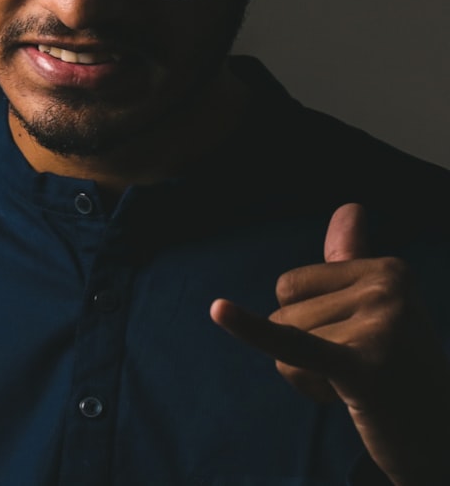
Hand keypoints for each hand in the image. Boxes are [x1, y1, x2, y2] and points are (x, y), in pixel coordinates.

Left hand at [210, 203, 449, 484]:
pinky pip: (292, 344)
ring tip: (361, 389)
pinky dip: (252, 331)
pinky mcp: (365, 364)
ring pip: (284, 345)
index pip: (290, 287)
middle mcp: (388, 289)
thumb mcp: (379, 307)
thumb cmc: (398, 369)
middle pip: (284, 314)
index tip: (361, 346)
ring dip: (310, 379)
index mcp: (387, 268)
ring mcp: (381, 325)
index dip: (311, 326)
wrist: (438, 439)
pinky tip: (219, 310)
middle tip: (361, 373)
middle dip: (308, 355)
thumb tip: (350, 207)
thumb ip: (354, 260)